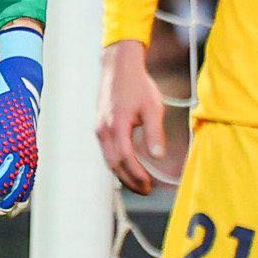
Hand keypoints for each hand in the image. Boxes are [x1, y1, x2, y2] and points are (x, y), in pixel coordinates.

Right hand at [96, 39, 167, 194]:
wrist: (119, 67)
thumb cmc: (137, 85)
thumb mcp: (152, 107)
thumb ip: (154, 132)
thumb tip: (158, 156)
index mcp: (117, 125)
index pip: (126, 158)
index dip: (137, 175)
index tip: (150, 185)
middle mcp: (104, 130)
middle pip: (114, 164)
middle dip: (130, 181)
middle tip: (146, 190)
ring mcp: (100, 129)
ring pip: (109, 160)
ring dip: (123, 174)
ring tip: (139, 183)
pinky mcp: (100, 127)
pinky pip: (107, 151)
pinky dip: (118, 163)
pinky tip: (129, 167)